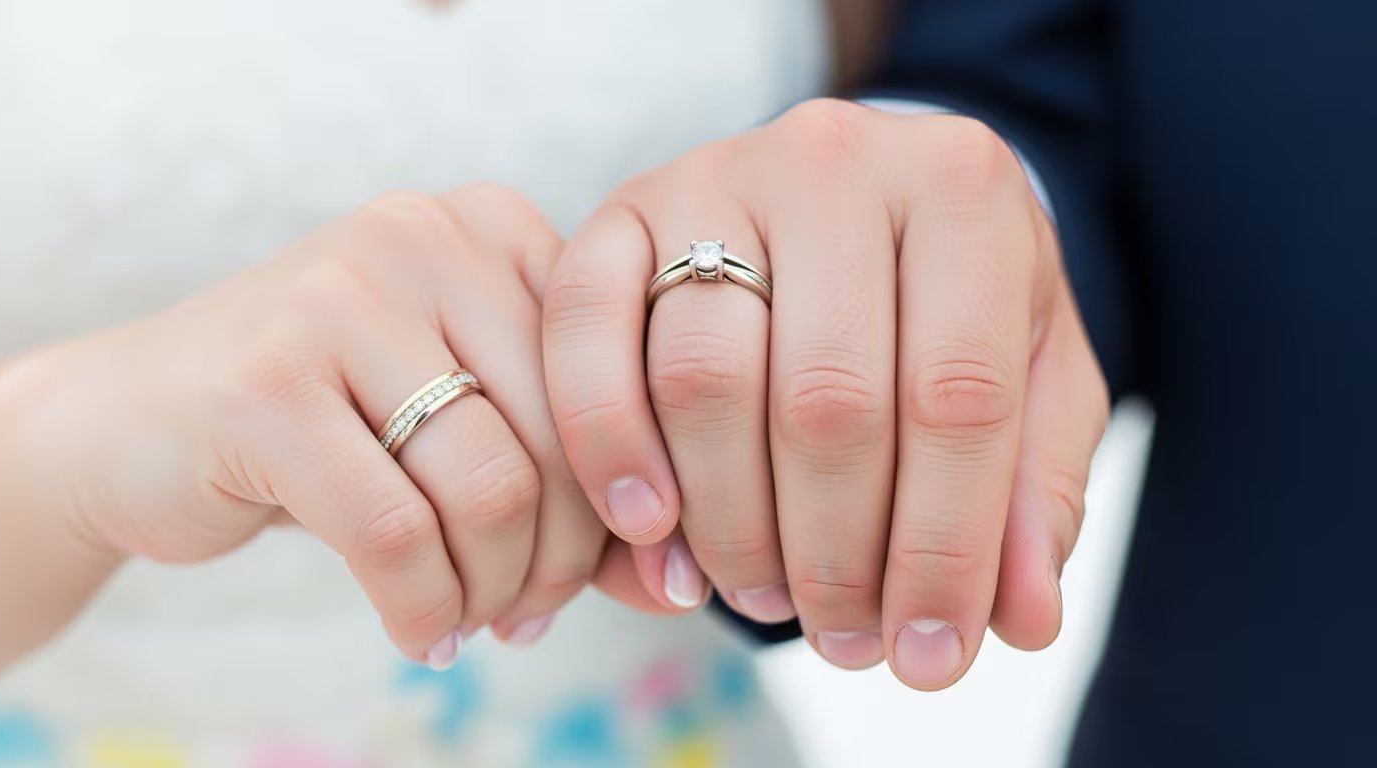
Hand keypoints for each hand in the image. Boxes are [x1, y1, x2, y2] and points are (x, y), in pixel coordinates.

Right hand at [31, 186, 606, 665]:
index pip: (618, 380)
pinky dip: (424, 610)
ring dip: (494, 592)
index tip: (617, 574)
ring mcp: (339, 298)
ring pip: (493, 490)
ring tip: (472, 621)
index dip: (631, 497)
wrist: (132, 422)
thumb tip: (676, 582)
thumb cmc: (327, 428)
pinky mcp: (268, 383)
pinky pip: (397, 535)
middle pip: (566, 440)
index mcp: (495, 227)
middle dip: (563, 562)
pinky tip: (420, 632)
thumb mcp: (465, 430)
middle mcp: (426, 237)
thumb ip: (576, 487)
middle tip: (527, 616)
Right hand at [543, 100, 1108, 689]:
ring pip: (705, 379)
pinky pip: (587, 328)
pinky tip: (649, 530)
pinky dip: (608, 444)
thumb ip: (1034, 488)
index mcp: (962, 189)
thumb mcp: (1032, 374)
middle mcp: (836, 161)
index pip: (958, 396)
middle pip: (827, 398)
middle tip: (843, 641)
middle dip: (835, 555)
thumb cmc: (952, 298)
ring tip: (766, 598)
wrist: (858, 190)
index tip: (927, 655)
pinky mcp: (625, 205)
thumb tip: (1020, 622)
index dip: (944, 550)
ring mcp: (718, 174)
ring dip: (731, 524)